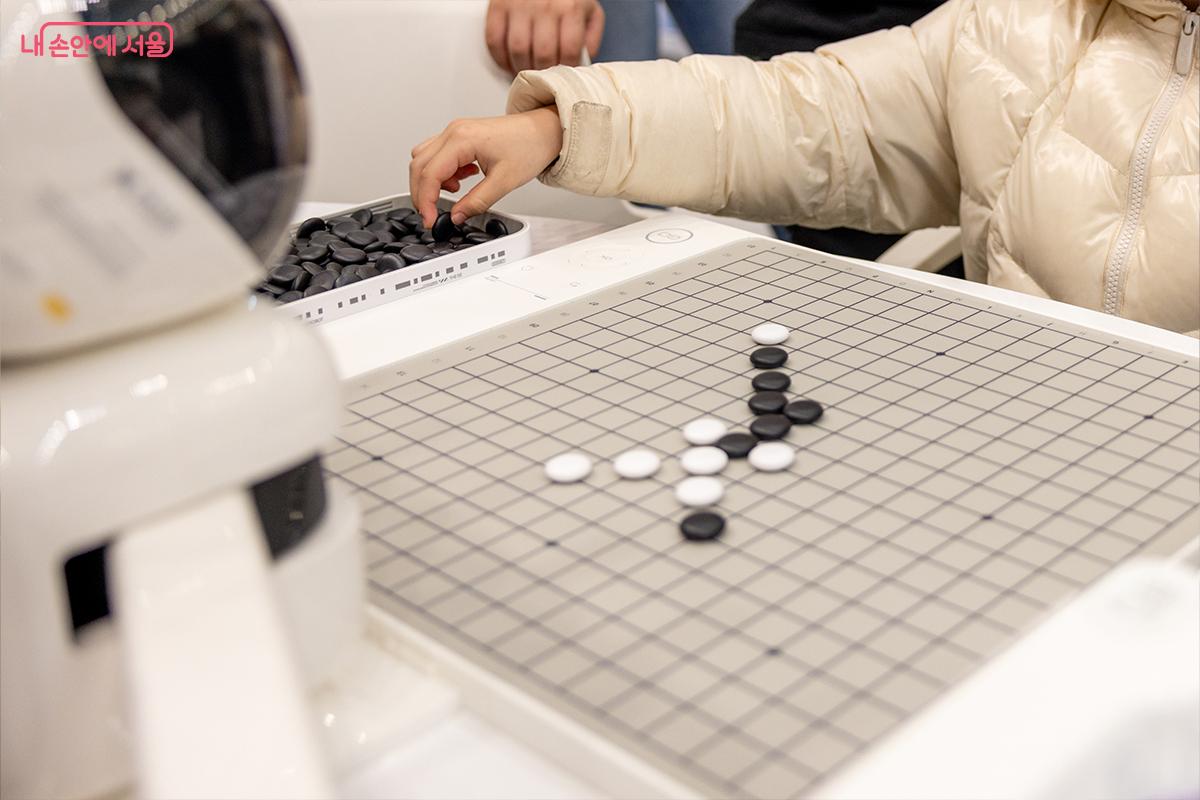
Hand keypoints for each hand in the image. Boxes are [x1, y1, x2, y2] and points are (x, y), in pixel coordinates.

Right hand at [409, 108, 563, 226]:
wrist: (544, 131)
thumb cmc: (529, 147)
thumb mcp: (504, 182)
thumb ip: (477, 202)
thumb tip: (457, 216)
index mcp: (462, 139)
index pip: (430, 173)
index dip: (426, 201)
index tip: (431, 219)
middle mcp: (454, 131)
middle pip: (419, 165)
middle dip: (422, 194)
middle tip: (433, 214)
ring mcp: (455, 132)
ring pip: (424, 159)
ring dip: (431, 181)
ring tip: (456, 192)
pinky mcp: (459, 136)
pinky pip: (437, 155)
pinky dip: (442, 172)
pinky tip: (462, 179)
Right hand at [485, 0, 604, 74]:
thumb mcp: (589, 9)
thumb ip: (590, 36)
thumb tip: (582, 62)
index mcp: (570, 7)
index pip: (568, 52)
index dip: (565, 69)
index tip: (562, 75)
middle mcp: (545, 5)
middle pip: (542, 55)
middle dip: (543, 72)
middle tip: (542, 76)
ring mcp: (520, 5)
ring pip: (518, 51)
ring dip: (521, 68)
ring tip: (526, 69)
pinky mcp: (498, 5)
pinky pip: (494, 40)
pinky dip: (500, 57)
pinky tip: (508, 60)